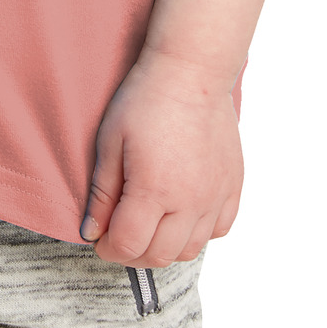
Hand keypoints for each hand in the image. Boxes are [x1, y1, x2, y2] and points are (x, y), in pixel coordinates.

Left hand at [79, 46, 243, 267]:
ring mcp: (216, 196)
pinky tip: (181, 216)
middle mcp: (190, 201)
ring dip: (165, 248)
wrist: (191, 72)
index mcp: (155, 190)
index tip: (99, 240)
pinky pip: (219, 230)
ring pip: (191, 249)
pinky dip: (198, 233)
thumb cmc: (145, 100)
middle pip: (161, 255)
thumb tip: (92, 232)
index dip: (108, 249)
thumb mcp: (110, 142)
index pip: (129, 245)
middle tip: (119, 236)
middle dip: (133, 254)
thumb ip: (102, 193)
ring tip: (148, 226)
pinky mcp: (233, 186)